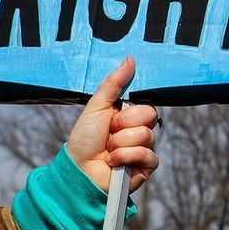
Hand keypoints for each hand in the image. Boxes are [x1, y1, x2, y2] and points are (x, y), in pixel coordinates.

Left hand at [66, 56, 159, 194]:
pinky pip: (148, 155)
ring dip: (120, 143)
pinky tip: (113, 162)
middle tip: (109, 133)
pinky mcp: (145, 167)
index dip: (129, 111)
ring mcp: (143, 149)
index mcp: (129, 115)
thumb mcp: (96, 106)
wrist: (78, 170)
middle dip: (123, 125)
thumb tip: (130, 59)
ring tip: (108, 150)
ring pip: (146, 136)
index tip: (115, 114)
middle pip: (150, 116)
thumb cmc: (84, 139)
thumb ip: (113, 83)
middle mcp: (139, 130)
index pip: (146, 104)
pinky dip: (125, 157)